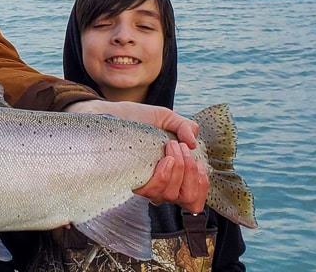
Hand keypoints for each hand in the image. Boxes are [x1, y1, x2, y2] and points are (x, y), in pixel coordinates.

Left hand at [65, 100, 207, 212]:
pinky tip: (164, 159)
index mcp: (173, 176)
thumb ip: (185, 126)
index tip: (197, 162)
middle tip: (179, 146)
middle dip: (190, 170)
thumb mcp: (166, 118)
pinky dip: (165, 174)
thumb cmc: (139, 119)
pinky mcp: (132, 182)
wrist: (113, 115)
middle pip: (186, 197)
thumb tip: (193, 143)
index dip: (201, 184)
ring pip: (170, 194)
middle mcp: (160, 186)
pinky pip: (153, 191)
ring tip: (171, 146)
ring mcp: (146, 186)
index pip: (193, 199)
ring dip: (178, 169)